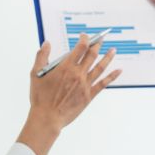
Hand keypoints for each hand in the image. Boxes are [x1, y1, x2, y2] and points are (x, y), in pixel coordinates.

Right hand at [17, 35, 121, 154]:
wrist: (47, 117)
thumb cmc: (40, 97)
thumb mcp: (36, 74)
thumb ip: (41, 56)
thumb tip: (47, 44)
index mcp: (66, 67)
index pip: (80, 48)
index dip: (85, 39)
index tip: (85, 36)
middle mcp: (78, 74)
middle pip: (92, 55)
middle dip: (97, 45)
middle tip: (101, 39)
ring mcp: (85, 85)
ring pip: (100, 67)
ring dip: (108, 57)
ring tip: (113, 50)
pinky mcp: (89, 95)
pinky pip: (103, 84)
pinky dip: (112, 76)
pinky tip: (118, 71)